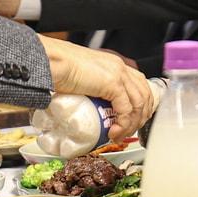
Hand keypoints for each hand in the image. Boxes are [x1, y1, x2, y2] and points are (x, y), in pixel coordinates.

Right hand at [39, 36, 153, 137]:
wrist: (52, 61)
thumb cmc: (59, 68)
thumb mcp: (82, 78)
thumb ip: (91, 89)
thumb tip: (89, 108)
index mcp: (115, 65)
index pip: (140, 85)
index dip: (141, 105)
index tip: (132, 120)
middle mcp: (120, 67)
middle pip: (145, 95)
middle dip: (140, 117)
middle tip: (127, 132)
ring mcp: (119, 74)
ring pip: (139, 104)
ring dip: (132, 125)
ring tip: (118, 135)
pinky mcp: (113, 83)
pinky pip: (126, 110)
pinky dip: (123, 125)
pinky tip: (113, 132)